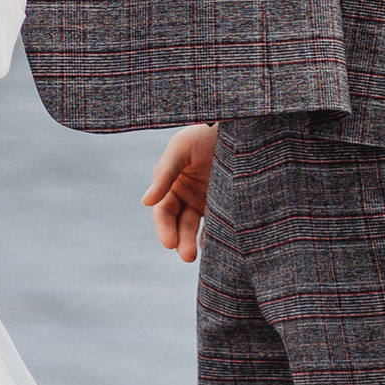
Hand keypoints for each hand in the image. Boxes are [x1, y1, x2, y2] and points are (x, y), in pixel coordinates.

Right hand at [144, 122, 218, 261]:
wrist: (238, 127)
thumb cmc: (203, 133)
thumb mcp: (181, 148)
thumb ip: (164, 173)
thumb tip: (145, 202)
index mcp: (171, 185)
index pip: (164, 212)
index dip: (164, 228)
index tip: (170, 243)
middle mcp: (187, 197)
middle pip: (180, 225)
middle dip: (181, 241)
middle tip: (187, 256)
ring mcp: (208, 202)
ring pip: (198, 229)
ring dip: (196, 244)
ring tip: (198, 257)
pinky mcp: (228, 205)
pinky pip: (220, 226)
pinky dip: (218, 238)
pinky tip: (222, 249)